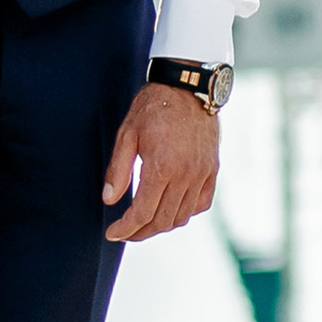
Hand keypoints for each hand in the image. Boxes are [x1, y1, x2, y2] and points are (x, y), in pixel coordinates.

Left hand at [101, 84, 219, 241]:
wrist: (188, 87)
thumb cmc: (153, 107)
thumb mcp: (127, 134)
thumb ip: (118, 170)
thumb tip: (109, 200)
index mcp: (162, 167)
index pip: (142, 212)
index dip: (125, 228)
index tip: (112, 233)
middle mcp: (186, 175)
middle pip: (163, 220)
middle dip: (140, 232)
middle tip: (124, 232)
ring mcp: (202, 174)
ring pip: (182, 216)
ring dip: (161, 225)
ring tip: (143, 223)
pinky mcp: (212, 170)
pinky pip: (201, 204)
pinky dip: (184, 213)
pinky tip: (169, 209)